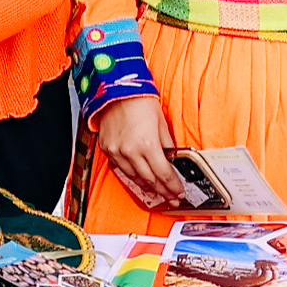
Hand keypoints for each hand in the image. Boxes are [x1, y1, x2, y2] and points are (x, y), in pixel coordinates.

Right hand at [96, 95, 184, 212]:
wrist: (116, 89)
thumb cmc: (140, 100)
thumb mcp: (161, 121)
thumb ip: (168, 143)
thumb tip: (173, 158)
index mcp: (147, 144)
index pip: (163, 174)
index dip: (173, 186)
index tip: (179, 193)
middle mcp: (131, 151)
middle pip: (150, 180)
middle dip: (162, 191)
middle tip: (171, 197)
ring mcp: (117, 151)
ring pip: (134, 178)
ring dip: (147, 187)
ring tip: (157, 192)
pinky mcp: (107, 149)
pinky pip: (120, 169)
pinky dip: (131, 176)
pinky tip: (139, 179)